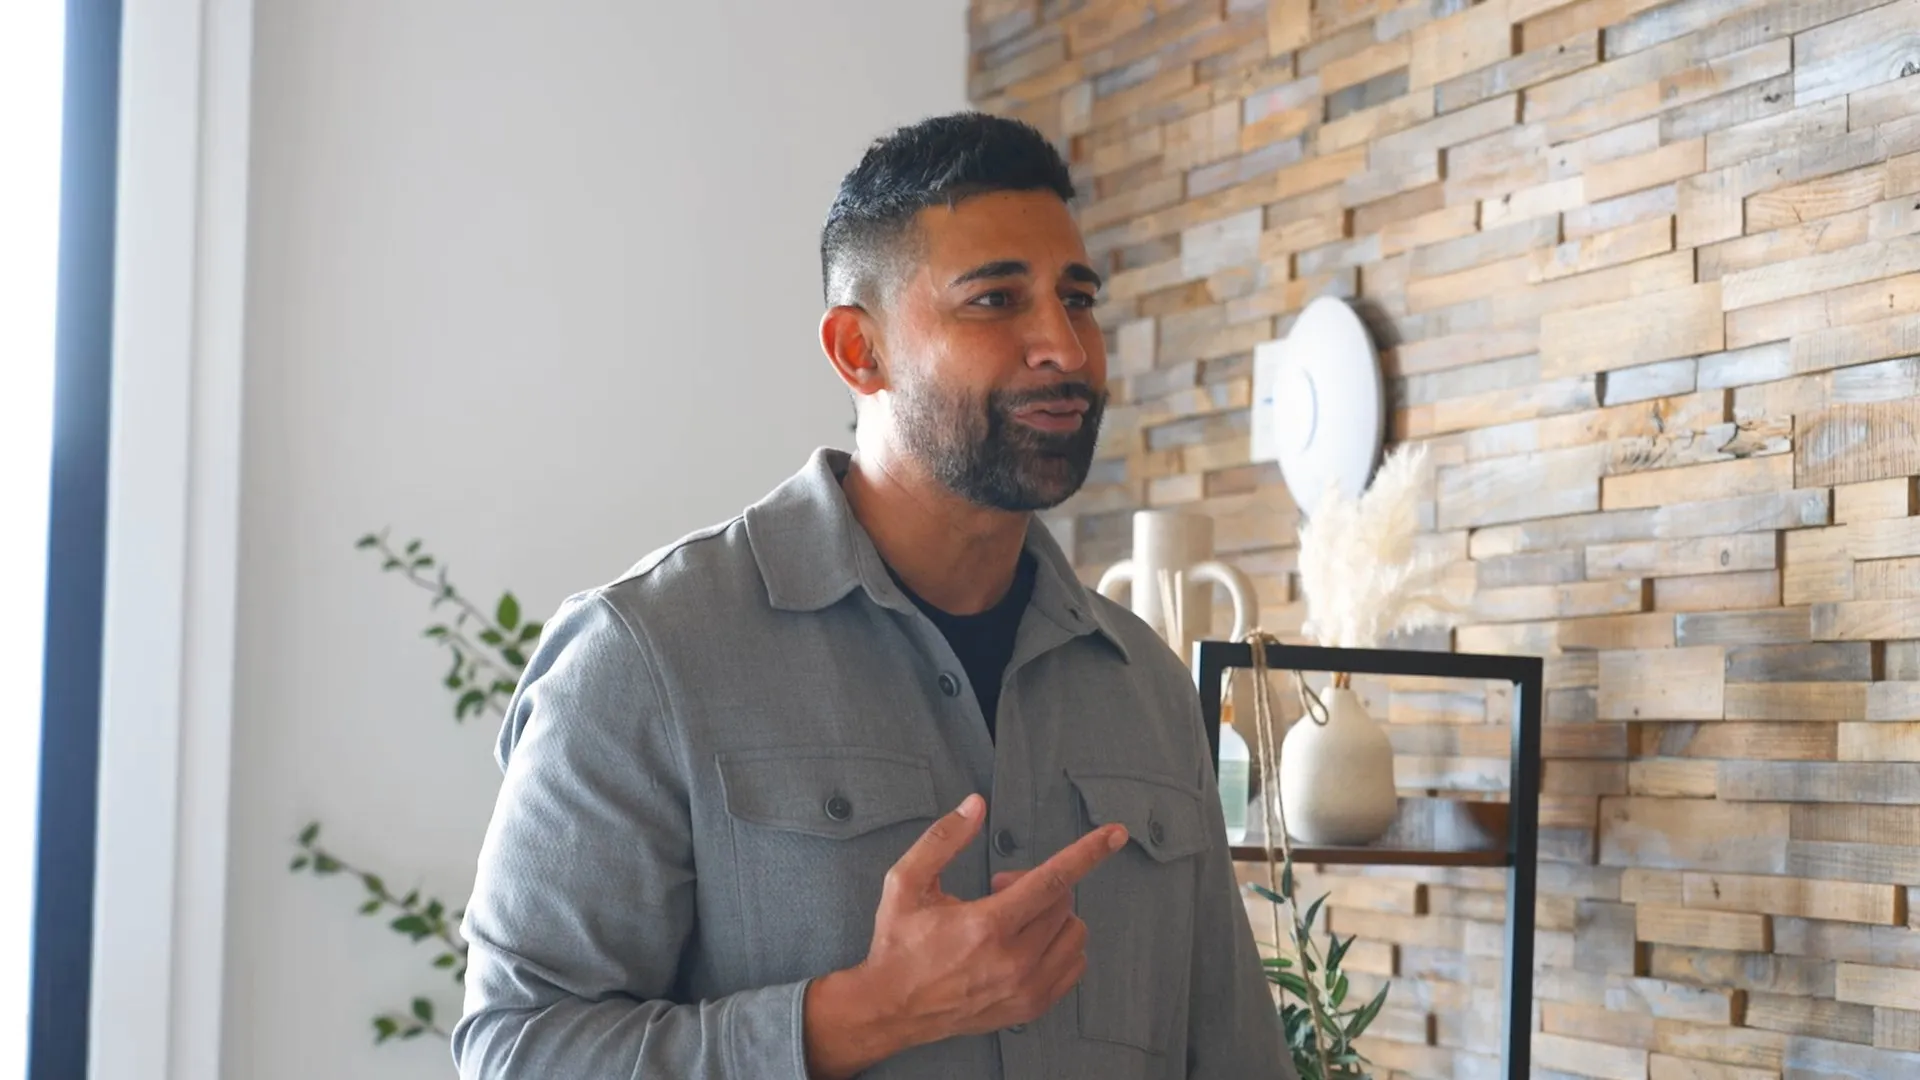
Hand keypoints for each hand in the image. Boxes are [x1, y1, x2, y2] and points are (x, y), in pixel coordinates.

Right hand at [802, 795, 1125, 1077]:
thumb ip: (943, 839)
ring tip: (1012, 920)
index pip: (1052, 880)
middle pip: (1062, 903)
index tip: (1116, 835)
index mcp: (986, 925)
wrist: (890, 1009)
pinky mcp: (1030, 1007)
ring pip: (1074, 933)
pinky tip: (1027, 943)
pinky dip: (1059, 945)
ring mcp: (1026, 989)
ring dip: (1052, 916)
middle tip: (1000, 889)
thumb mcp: (906, 883)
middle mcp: (1014, 961)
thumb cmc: (898, 944)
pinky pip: (1073, 966)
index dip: (1088, 852)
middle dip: (1038, 884)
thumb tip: (975, 805)